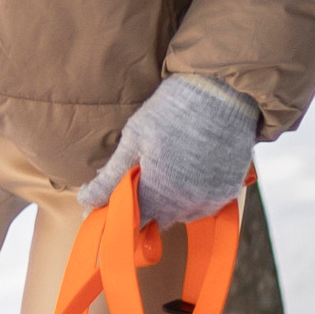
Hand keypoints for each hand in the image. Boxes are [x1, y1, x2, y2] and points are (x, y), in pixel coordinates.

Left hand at [80, 73, 258, 226]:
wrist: (223, 91)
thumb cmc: (172, 110)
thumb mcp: (134, 139)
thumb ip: (111, 176)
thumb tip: (87, 201)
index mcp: (158, 193)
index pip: (130, 221)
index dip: (116, 213)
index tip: (105, 205)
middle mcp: (185, 204)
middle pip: (156, 219)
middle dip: (142, 206)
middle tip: (136, 180)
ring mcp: (209, 200)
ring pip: (180, 215)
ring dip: (167, 204)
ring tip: (163, 174)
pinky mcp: (227, 192)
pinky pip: (203, 207)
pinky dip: (191, 198)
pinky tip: (186, 174)